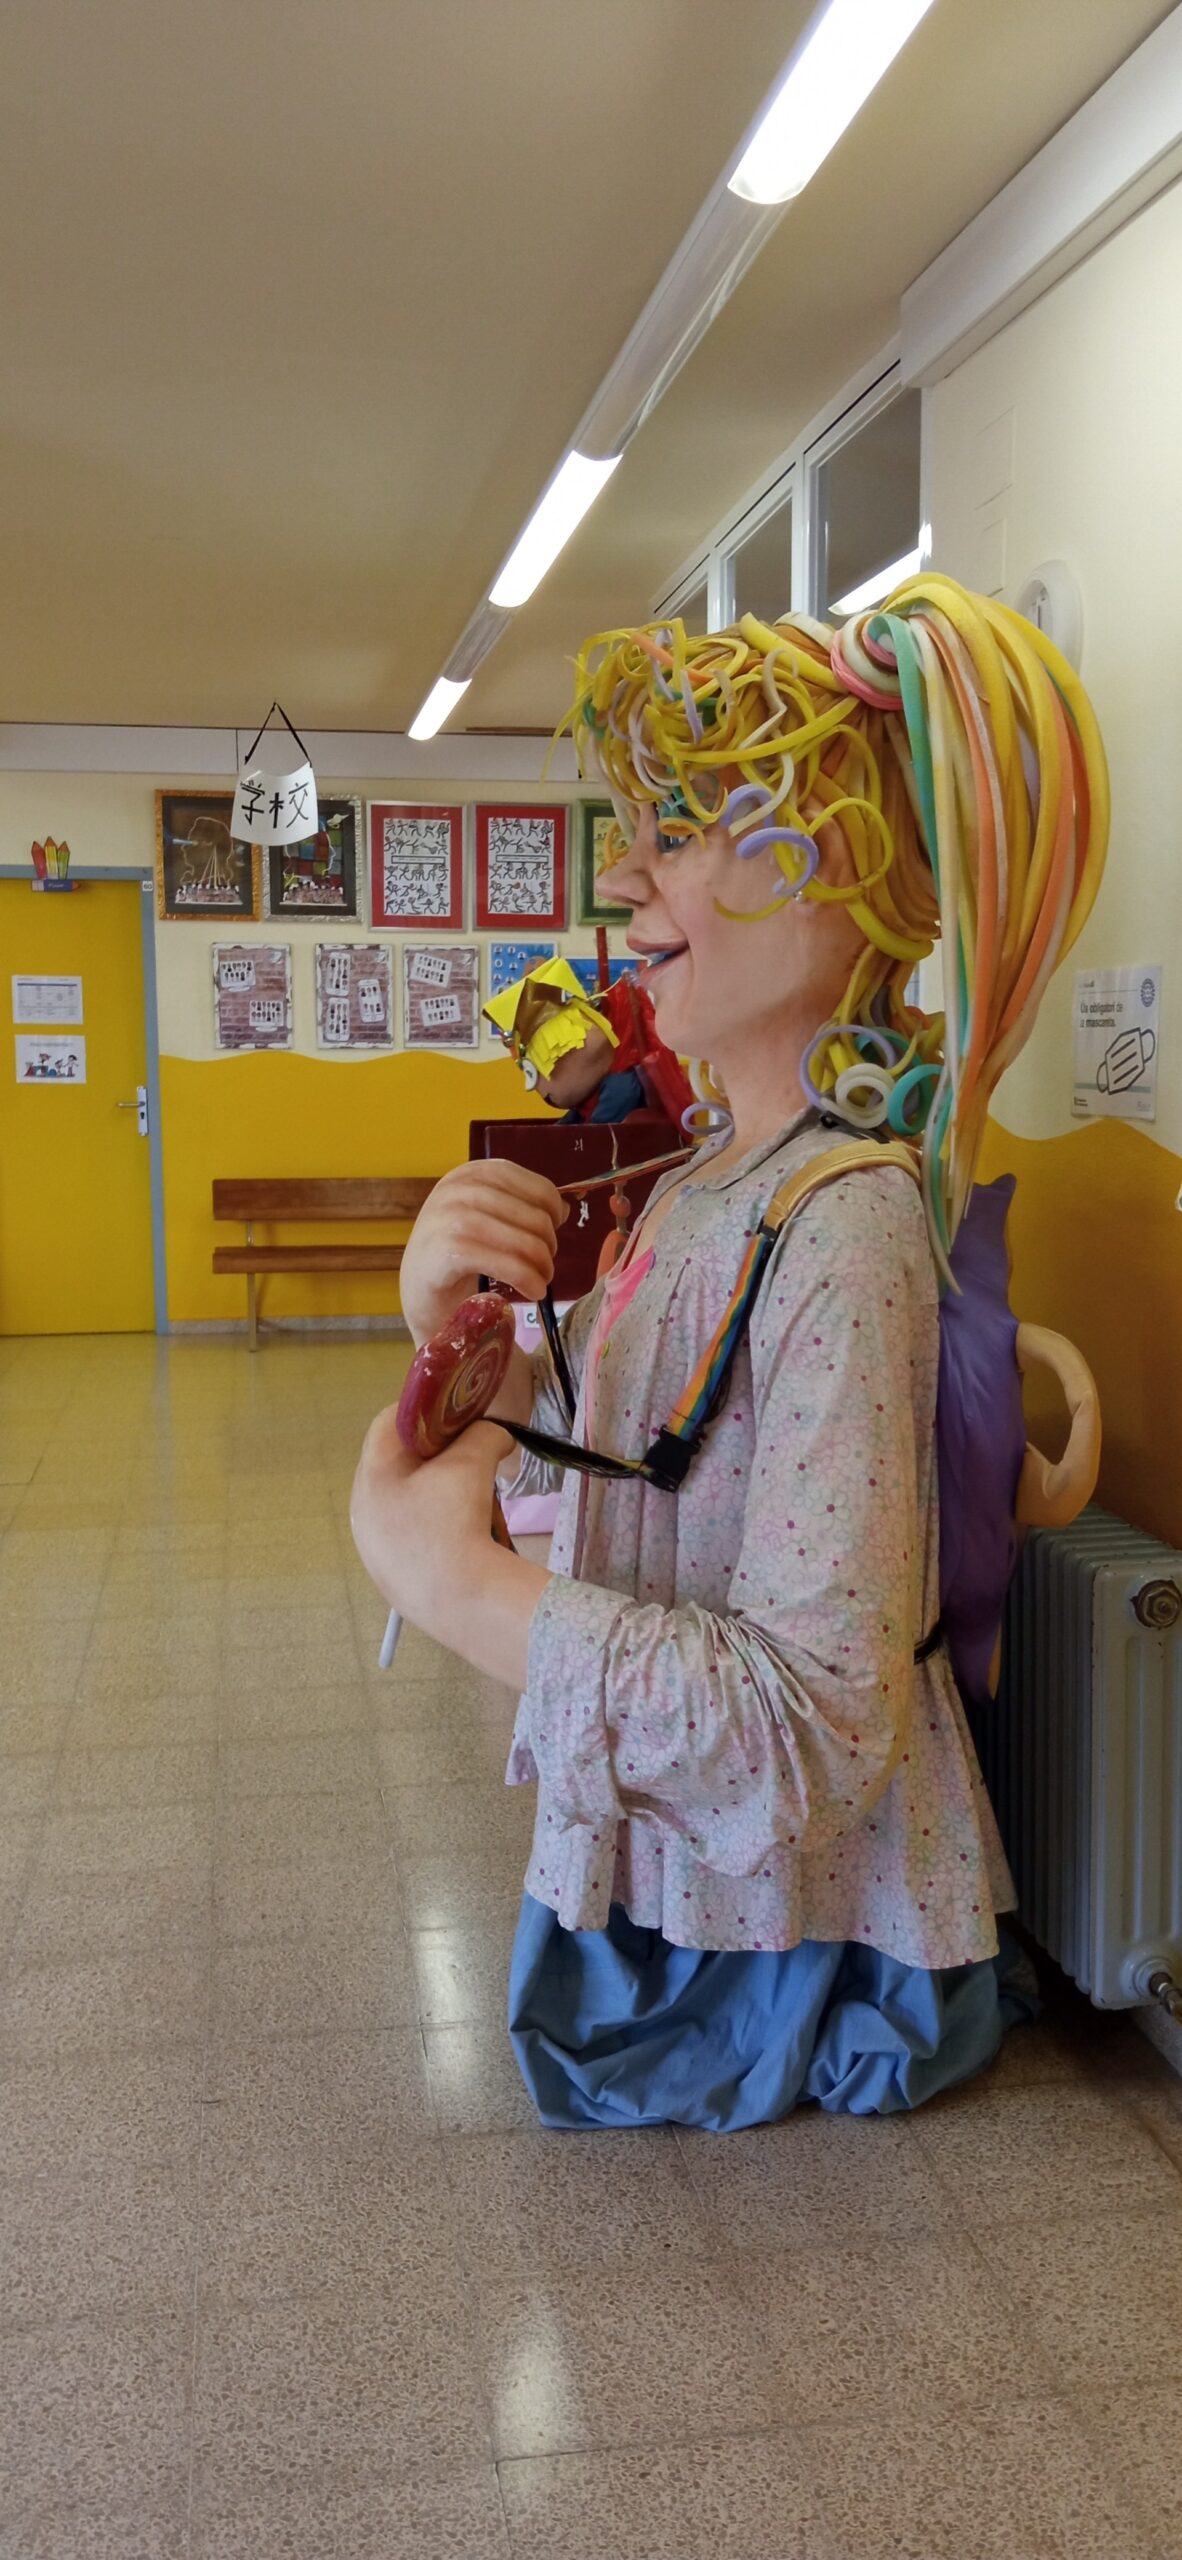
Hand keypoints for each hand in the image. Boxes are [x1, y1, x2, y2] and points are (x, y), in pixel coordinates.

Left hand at [351, 1408, 506, 1618]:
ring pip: (405, 1502)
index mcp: (370, 1476)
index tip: (460, 1416)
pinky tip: (464, 1540)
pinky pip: (411, 1536)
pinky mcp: (389, 1577)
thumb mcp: (475, 1461)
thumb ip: (485, 1432)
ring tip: (474, 1502)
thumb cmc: (457, 1522)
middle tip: (473, 1459)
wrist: (460, 1602)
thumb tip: (495, 1433)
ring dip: (439, 1493)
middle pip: (397, 1464)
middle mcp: (361, 1510)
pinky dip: (437, 1528)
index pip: (389, 1422)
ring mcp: (372, 1548)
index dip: (427, 1410)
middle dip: (437, 1455)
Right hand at [400, 1161, 568, 1345]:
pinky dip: (528, 1280)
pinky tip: (532, 1291)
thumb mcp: (486, 1220)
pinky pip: (507, 1264)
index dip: (553, 1213)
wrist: (419, 1292)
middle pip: (535, 1215)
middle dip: (548, 1245)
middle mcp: (459, 1188)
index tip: (551, 1235)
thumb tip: (563, 1208)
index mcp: (472, 1173)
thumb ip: (518, 1208)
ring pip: (525, 1240)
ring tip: (541, 1282)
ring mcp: (450, 1217)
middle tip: (544, 1267)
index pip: (536, 1185)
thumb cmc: (456, 1256)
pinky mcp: (448, 1250)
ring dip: (542, 1266)